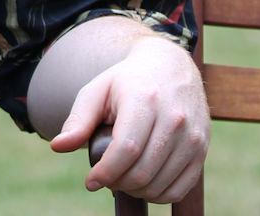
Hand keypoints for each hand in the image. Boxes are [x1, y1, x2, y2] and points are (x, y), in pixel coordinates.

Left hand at [49, 34, 208, 203]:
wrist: (171, 66)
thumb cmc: (128, 81)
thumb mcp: (98, 90)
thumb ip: (78, 120)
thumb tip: (58, 147)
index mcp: (144, 100)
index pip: (126, 149)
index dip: (106, 172)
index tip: (91, 181)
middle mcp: (173, 118)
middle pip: (142, 171)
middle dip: (117, 183)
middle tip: (106, 179)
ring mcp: (192, 135)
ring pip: (160, 183)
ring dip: (135, 191)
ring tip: (122, 179)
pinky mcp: (202, 148)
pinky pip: (180, 187)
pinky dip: (158, 194)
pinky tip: (144, 184)